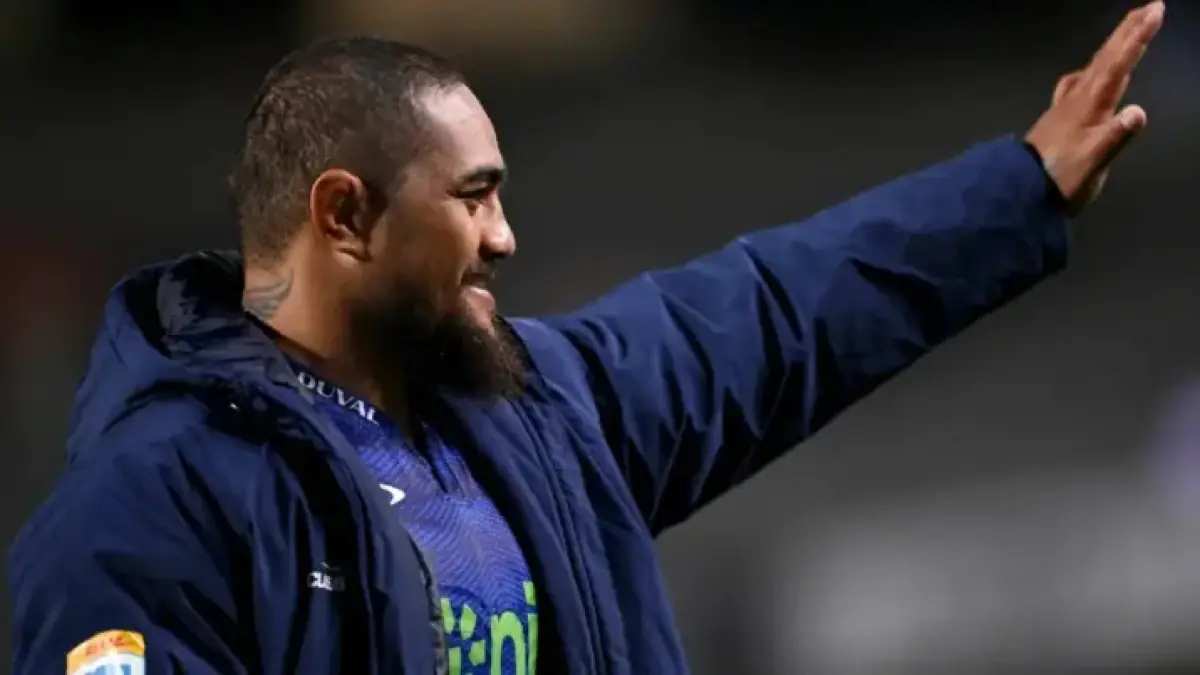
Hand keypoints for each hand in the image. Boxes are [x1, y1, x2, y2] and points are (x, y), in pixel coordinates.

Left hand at [1025, 0, 1164, 213]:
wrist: (1016, 193)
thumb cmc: (1059, 180)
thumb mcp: (1092, 163)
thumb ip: (1115, 137)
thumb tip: (1137, 112)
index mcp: (1089, 106)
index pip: (1117, 64)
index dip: (1136, 37)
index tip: (1154, 10)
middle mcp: (1075, 100)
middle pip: (1104, 59)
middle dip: (1127, 32)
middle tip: (1148, 7)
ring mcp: (1063, 108)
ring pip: (1092, 68)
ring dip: (1111, 48)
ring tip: (1124, 33)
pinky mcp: (1056, 119)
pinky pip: (1077, 83)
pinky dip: (1090, 71)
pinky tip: (1086, 74)